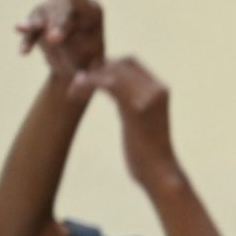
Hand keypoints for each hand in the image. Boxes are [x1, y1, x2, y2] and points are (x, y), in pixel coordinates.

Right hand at [15, 0, 104, 80]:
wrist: (73, 65)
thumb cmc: (91, 63)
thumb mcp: (95, 69)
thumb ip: (89, 75)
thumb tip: (79, 83)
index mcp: (91, 12)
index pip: (82, 0)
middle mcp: (70, 6)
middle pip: (61, 12)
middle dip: (57, 25)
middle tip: (55, 40)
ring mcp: (51, 9)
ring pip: (41, 15)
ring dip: (33, 24)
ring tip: (22, 29)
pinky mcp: (36, 17)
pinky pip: (30, 27)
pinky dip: (27, 38)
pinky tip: (24, 52)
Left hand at [69, 56, 182, 191]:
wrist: (159, 172)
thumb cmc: (148, 152)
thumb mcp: (141, 119)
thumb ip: (130, 101)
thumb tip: (108, 85)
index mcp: (161, 89)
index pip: (131, 63)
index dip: (107, 65)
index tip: (89, 77)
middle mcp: (157, 89)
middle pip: (121, 63)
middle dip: (96, 69)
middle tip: (79, 83)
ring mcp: (148, 97)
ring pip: (112, 72)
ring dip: (88, 77)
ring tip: (75, 90)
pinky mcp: (135, 107)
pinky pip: (107, 84)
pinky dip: (87, 85)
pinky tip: (76, 94)